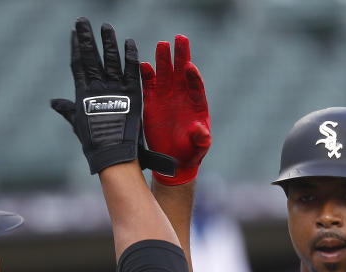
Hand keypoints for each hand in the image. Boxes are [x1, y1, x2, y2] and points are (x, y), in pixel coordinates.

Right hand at [51, 18, 143, 173]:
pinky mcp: (132, 94)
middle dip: (87, 38)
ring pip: (110, 59)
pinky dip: (130, 56)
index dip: (76, 47)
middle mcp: (97, 88)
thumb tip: (53, 102)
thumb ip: (67, 110)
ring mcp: (115, 89)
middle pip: (91, 57)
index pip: (78, 64)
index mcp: (83, 94)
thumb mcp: (78, 124)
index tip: (74, 32)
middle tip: (83, 20)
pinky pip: (131, 70)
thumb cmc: (95, 144)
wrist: (114, 155)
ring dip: (108, 42)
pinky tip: (129, 42)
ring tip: (106, 26)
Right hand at [140, 35, 210, 184]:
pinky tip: (143, 64)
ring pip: (165, 73)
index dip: (193, 76)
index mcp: (196, 103)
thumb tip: (202, 133)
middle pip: (182, 71)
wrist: (175, 159)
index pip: (196, 85)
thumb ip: (201, 139)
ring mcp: (167, 96)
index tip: (189, 66)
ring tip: (162, 45)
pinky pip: (149, 85)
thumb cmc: (191, 151)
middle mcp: (182, 95)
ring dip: (164, 59)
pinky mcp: (152, 101)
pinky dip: (146, 75)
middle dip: (181, 55)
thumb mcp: (199, 147)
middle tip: (180, 38)